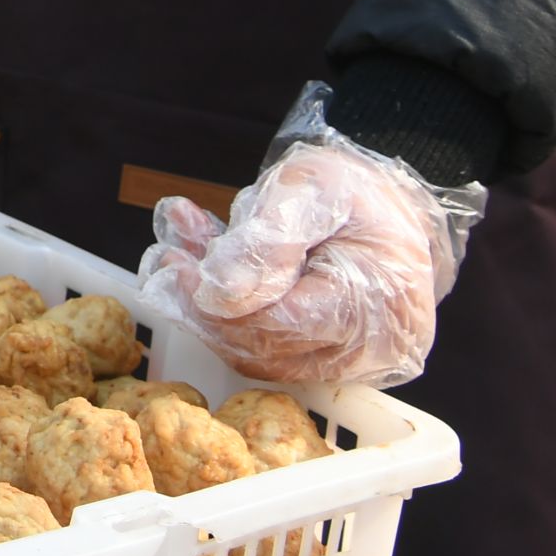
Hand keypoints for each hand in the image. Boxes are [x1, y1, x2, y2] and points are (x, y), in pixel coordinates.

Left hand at [136, 95, 482, 388]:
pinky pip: (267, 346)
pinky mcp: (327, 361)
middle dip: (202, 303)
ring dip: (207, 306)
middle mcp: (368, 352)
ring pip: (258, 351)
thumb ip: (265, 240)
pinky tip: (202, 265)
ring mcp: (350, 364)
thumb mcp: (312, 190)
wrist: (390, 206)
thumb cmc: (356, 193)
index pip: (280, 324)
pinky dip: (228, 310)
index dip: (217, 301)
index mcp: (376, 307)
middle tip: (166, 258)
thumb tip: (215, 292)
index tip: (173, 265)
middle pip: (264, 347)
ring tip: (177, 252)